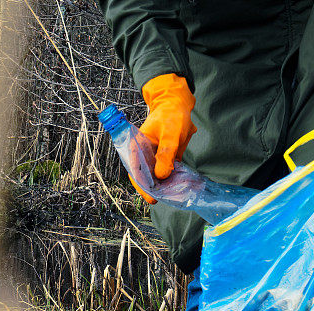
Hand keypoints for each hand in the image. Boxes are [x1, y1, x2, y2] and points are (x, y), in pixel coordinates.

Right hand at [135, 73, 196, 202]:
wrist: (178, 106)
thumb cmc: (171, 116)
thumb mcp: (170, 133)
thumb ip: (166, 153)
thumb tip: (161, 176)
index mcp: (137, 147)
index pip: (135, 170)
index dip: (142, 185)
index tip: (151, 197)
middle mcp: (143, 155)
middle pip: (143, 177)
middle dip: (152, 190)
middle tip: (161, 200)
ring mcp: (153, 158)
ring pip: (155, 178)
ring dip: (162, 187)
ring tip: (171, 196)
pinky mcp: (164, 161)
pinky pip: (166, 174)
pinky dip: (171, 181)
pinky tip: (178, 188)